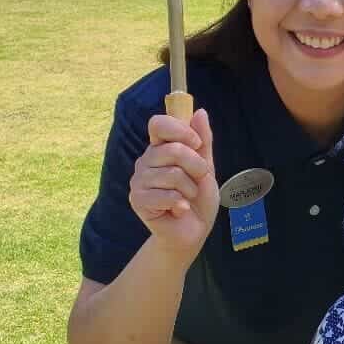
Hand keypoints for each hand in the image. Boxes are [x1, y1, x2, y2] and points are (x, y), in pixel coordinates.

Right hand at [129, 109, 218, 261]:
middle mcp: (146, 161)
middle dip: (196, 166)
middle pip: (173, 150)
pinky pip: (165, 194)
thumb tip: (200, 112)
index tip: (197, 144)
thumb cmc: (198, 199)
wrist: (192, 231)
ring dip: (189, 190)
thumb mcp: (206, 167)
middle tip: (199, 181)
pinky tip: (178, 210)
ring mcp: (139, 180)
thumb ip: (203, 141)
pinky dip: (180, 204)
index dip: (180, 130)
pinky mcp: (137, 199)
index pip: (159, 124)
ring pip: (173, 174)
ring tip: (186, 198)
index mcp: (160, 148)